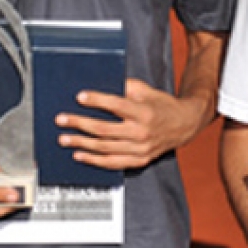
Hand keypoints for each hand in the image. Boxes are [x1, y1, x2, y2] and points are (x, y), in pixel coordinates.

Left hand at [55, 78, 205, 169]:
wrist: (184, 125)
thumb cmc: (163, 105)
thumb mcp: (147, 91)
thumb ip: (126, 87)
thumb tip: (103, 84)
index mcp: (144, 112)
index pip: (117, 105)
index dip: (97, 100)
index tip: (80, 96)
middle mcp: (142, 132)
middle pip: (105, 129)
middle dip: (80, 123)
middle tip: (63, 119)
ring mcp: (140, 149)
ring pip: (105, 148)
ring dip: (81, 143)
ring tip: (64, 138)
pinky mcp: (139, 160)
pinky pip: (113, 163)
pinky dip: (94, 160)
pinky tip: (80, 155)